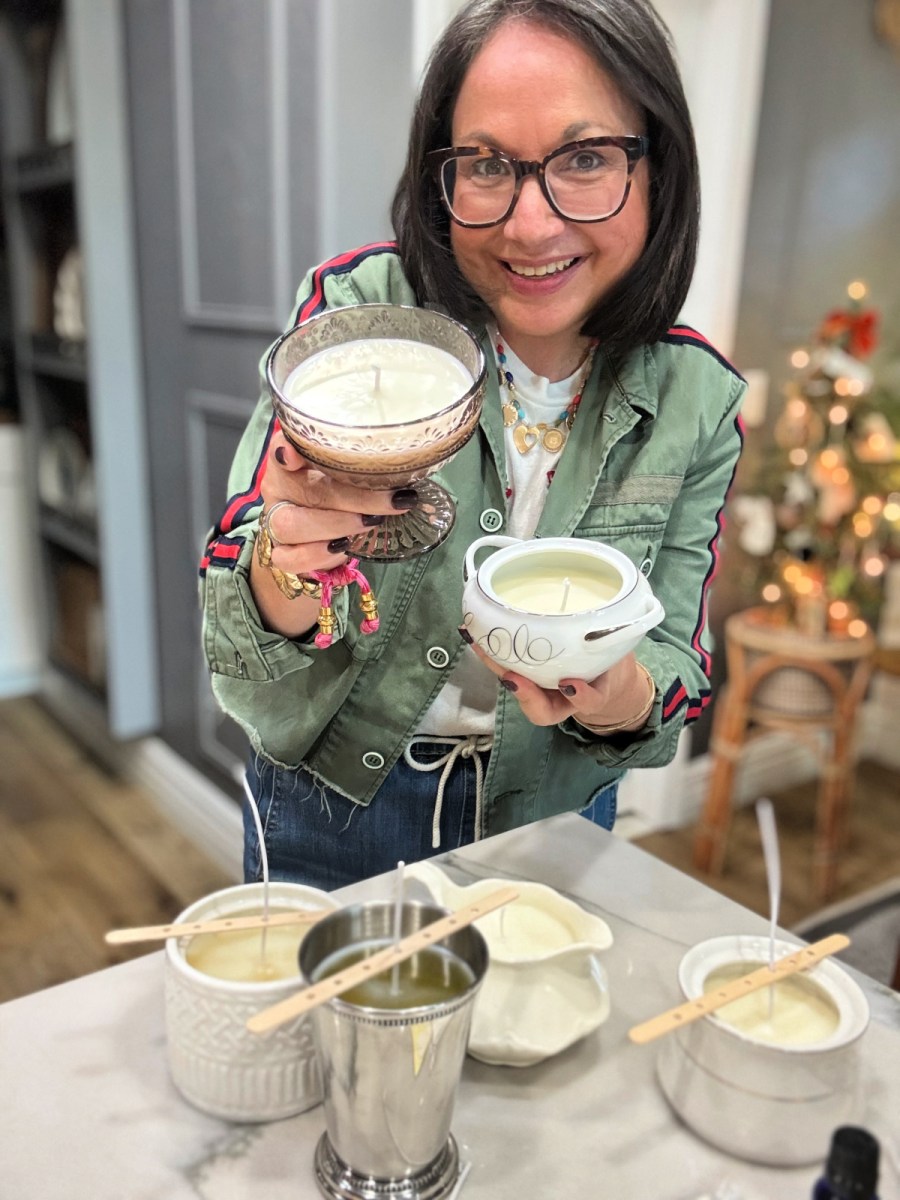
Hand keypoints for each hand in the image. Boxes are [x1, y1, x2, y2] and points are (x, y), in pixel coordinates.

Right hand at [250, 433, 415, 634]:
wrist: (317, 541)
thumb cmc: (339, 499)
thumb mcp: (350, 477)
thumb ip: (364, 467)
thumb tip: (411, 465)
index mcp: (290, 462)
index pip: (280, 448)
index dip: (286, 448)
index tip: (295, 454)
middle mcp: (278, 489)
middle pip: (306, 490)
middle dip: (355, 497)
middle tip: (394, 501)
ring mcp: (274, 523)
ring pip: (291, 525)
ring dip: (336, 524)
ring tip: (371, 524)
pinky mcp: (280, 554)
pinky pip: (290, 558)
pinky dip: (319, 554)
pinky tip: (344, 547)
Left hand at [465, 638, 651, 731]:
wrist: (601, 669)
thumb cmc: (609, 662)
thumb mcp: (619, 655)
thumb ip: (617, 643)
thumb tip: (624, 620)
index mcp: (589, 696)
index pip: (587, 702)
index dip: (580, 696)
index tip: (571, 683)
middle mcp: (560, 698)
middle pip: (540, 708)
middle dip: (525, 694)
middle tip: (513, 677)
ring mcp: (540, 686)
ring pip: (517, 686)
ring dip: (496, 667)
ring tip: (479, 644)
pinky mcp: (525, 669)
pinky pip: (505, 665)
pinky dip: (488, 651)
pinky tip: (472, 633)